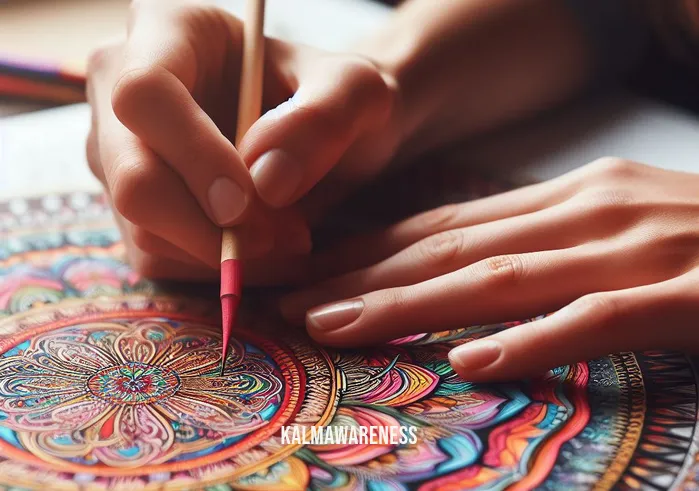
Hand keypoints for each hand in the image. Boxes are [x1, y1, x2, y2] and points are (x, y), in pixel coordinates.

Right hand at [86, 0, 400, 281]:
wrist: (322, 133)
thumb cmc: (333, 100)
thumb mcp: (357, 92)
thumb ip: (325, 118)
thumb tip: (266, 181)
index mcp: (169, 32)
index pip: (146, 93)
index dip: (194, 154)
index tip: (249, 199)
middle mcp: (123, 91)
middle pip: (132, 177)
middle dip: (211, 226)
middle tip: (284, 236)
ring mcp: (120, 154)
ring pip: (144, 230)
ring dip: (223, 252)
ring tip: (288, 234)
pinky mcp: (132, 205)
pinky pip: (157, 257)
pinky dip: (214, 266)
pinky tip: (262, 246)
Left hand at [280, 158, 698, 380]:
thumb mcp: (609, 226)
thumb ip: (541, 246)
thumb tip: (463, 287)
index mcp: (565, 198)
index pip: (445, 225)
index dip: (372, 248)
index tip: (313, 271)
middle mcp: (586, 212)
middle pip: (452, 248)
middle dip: (366, 276)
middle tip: (293, 301)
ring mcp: (635, 250)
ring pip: (500, 278)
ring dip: (412, 305)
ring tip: (340, 326)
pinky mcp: (688, 293)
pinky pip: (598, 319)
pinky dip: (532, 341)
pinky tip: (473, 361)